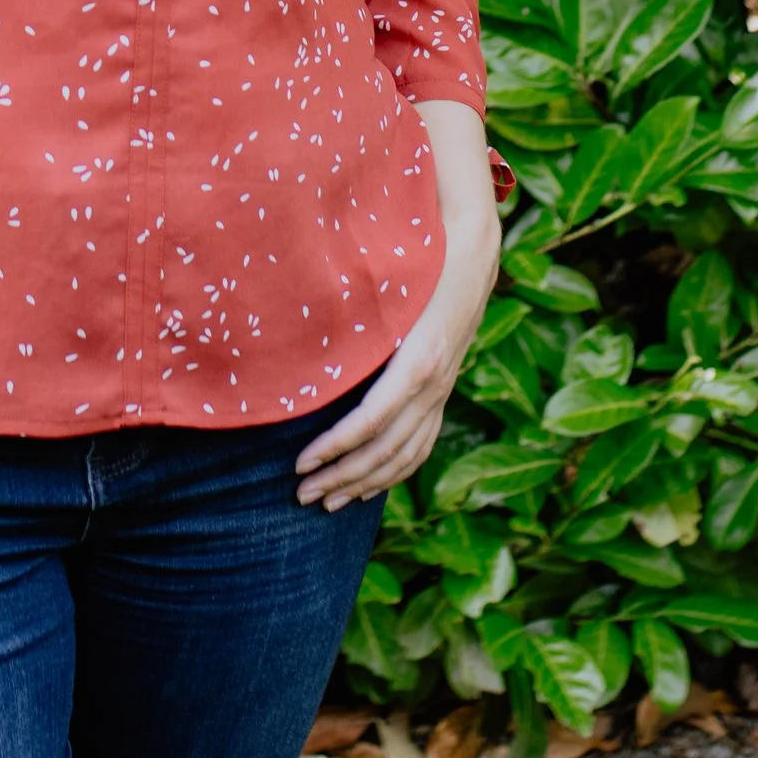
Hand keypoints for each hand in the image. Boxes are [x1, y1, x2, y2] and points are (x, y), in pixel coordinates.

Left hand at [294, 102, 504, 510]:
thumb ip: (348, 306)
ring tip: (325, 501)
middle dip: (340, 475)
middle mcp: (433, 384)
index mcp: (415, 360)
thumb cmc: (417, 261)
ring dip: (363, 483)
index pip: (372, 421)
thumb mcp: (383, 282)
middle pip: (386, 449)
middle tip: (299, 494)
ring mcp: (441, 392)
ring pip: (405, 456)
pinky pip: (421, 447)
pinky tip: (366, 488)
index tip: (299, 463)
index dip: (336, 447)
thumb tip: (286, 309)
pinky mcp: (443, 393)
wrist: (471, 255)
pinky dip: (393, 474)